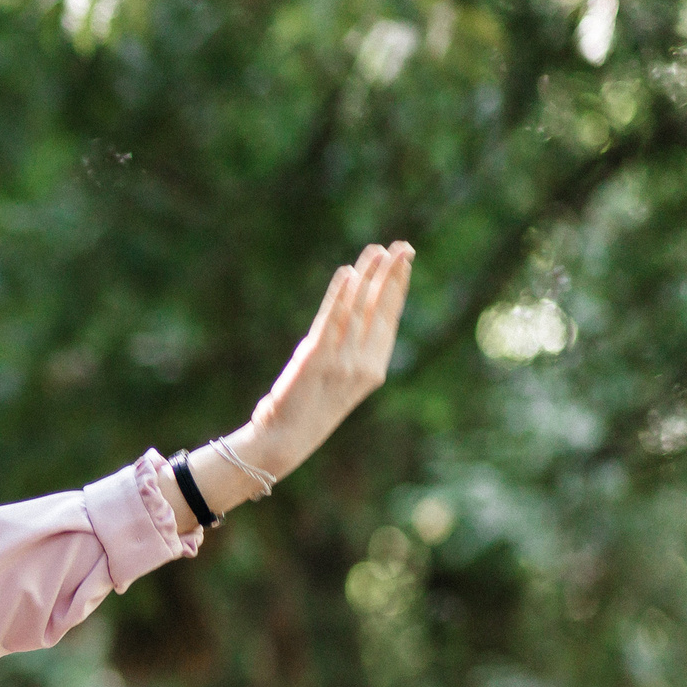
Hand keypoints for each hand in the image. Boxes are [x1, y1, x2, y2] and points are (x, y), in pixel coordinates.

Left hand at [243, 242, 411, 476]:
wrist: (283, 440)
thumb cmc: (305, 409)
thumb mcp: (334, 377)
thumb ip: (345, 348)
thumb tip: (347, 309)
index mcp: (374, 369)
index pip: (389, 319)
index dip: (398, 288)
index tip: (403, 262)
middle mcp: (363, 363)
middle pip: (381, 309)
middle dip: (392, 275)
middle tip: (402, 246)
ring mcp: (342, 361)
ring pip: (359, 309)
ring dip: (369, 276)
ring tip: (377, 250)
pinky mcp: (317, 358)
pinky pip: (331, 319)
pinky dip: (340, 295)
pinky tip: (348, 272)